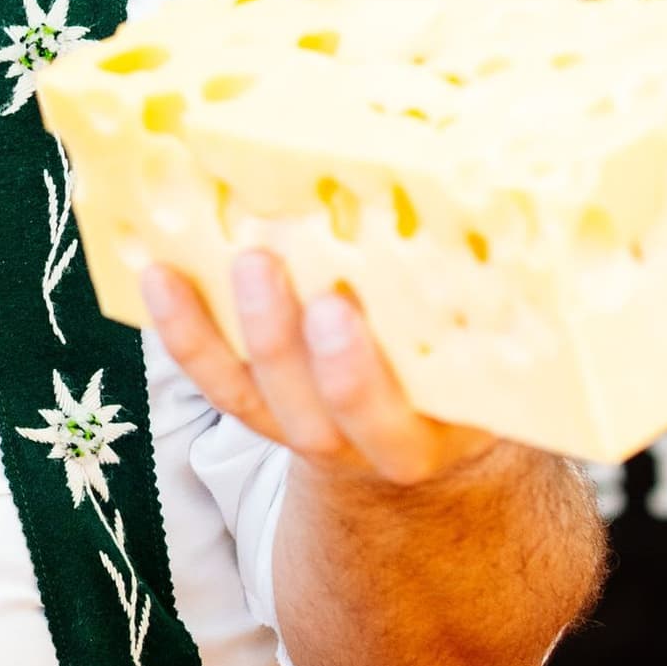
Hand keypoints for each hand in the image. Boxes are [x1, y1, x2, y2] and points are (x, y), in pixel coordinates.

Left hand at [146, 251, 605, 665]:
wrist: (433, 451)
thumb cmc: (474, 382)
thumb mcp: (504, 364)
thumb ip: (502, 310)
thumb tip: (507, 213)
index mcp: (449, 435)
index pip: (409, 417)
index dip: (365, 375)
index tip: (343, 313)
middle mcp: (376, 446)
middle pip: (328, 415)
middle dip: (305, 354)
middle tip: (304, 289)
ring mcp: (313, 433)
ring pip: (266, 400)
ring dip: (244, 334)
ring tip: (245, 262)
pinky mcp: (263, 414)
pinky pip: (218, 384)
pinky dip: (187, 332)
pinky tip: (159, 276)